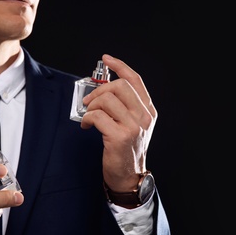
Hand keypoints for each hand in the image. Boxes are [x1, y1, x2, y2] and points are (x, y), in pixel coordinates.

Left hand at [81, 54, 156, 192]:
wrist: (128, 175)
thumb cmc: (127, 149)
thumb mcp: (133, 125)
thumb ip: (125, 107)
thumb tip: (103, 89)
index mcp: (148, 111)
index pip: (136, 80)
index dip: (120, 66)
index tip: (106, 59)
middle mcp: (144, 116)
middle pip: (120, 86)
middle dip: (100, 89)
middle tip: (89, 101)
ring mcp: (133, 126)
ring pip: (107, 99)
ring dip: (91, 106)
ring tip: (88, 116)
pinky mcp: (120, 136)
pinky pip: (98, 116)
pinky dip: (88, 118)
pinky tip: (87, 126)